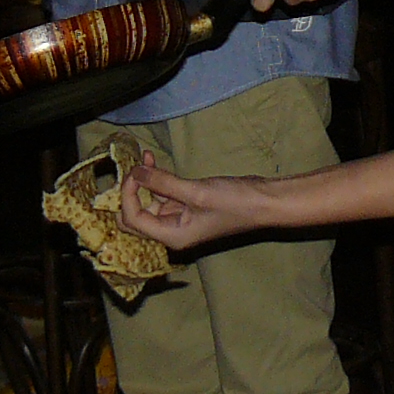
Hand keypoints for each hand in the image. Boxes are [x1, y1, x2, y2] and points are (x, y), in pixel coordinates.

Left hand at [119, 150, 272, 253]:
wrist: (265, 202)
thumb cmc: (234, 202)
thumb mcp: (196, 192)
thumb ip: (162, 182)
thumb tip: (135, 172)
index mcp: (171, 236)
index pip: (134, 219)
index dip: (128, 195)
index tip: (135, 171)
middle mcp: (172, 232)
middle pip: (136, 216)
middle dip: (131, 191)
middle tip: (135, 166)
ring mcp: (180, 220)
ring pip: (149, 203)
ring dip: (144, 181)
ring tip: (147, 157)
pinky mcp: (188, 207)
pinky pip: (164, 196)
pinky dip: (158, 181)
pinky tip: (155, 163)